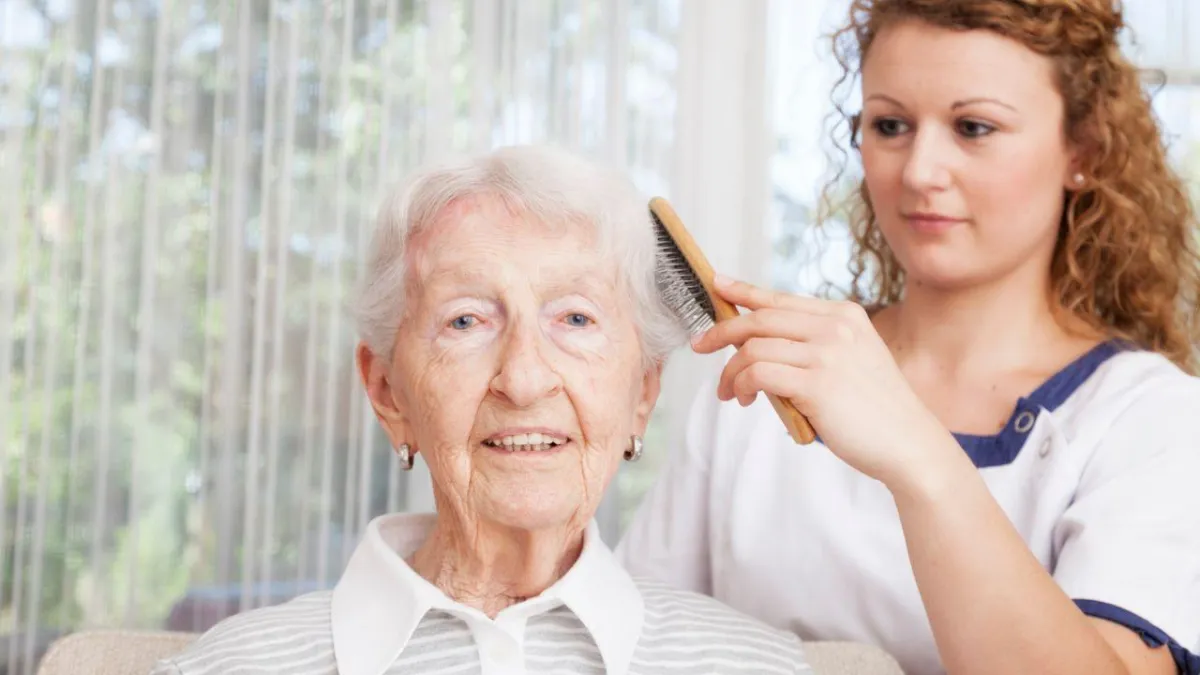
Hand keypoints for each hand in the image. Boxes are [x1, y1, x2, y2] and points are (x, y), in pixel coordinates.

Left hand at [690, 275, 958, 488]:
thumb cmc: (874, 410)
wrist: (908, 443)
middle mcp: (835, 326)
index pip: (781, 298)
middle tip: (700, 346)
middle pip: (760, 318)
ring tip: (730, 393)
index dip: (744, 290)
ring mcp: (826, 353)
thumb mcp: (849, 362)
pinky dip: (741, 384)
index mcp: (844, 316)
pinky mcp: (816, 383)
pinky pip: (758, 373)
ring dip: (730, 371)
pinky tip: (744, 399)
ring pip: (752, 348)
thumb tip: (756, 346)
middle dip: (722, 331)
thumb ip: (812, 346)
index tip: (716, 285)